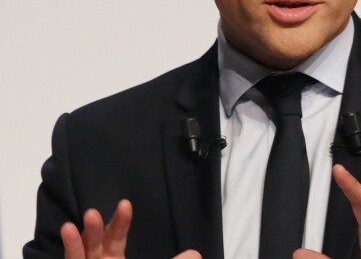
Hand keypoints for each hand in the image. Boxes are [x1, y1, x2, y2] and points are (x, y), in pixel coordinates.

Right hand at [60, 199, 200, 258]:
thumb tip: (196, 254)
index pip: (116, 238)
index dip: (120, 222)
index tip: (124, 204)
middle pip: (96, 244)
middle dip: (96, 228)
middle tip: (95, 211)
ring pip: (80, 256)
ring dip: (80, 238)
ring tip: (86, 218)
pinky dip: (71, 248)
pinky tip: (68, 231)